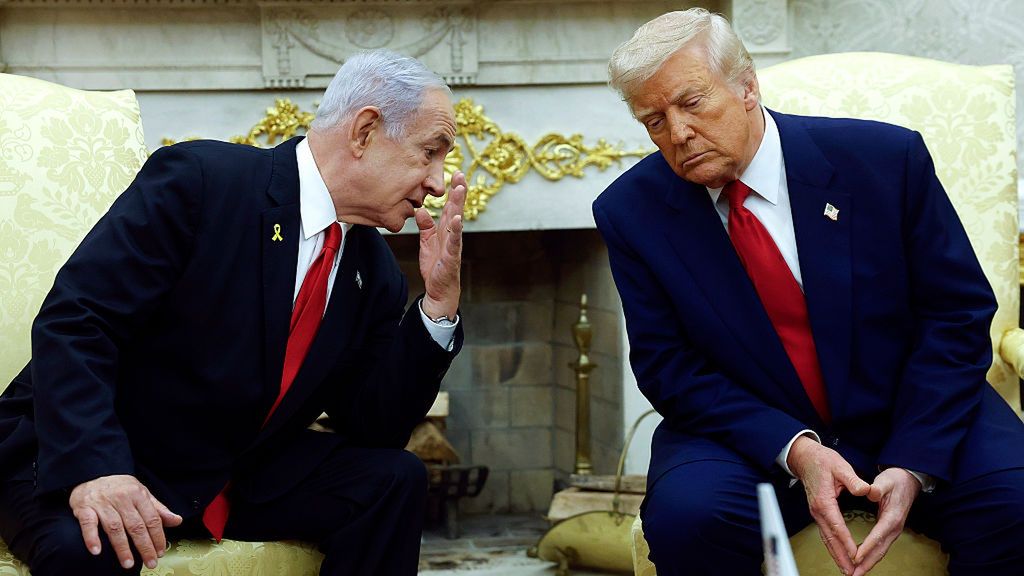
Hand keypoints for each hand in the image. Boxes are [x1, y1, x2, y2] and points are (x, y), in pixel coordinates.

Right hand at [69, 474, 181, 569]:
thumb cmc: (119, 488)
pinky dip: (92, 538)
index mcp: (138, 495)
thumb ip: (158, 509)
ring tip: (128, 563)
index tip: (161, 551)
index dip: (158, 537)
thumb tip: (177, 520)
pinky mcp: (84, 508)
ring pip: (115, 528)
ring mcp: (103, 503)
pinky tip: (97, 551)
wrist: (91, 475)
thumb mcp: (141, 493)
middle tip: (150, 562)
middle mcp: (122, 498)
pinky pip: (88, 524)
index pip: (152, 519)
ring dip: (122, 547)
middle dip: (144, 546)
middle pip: (136, 526)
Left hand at [416, 170, 465, 319]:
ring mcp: (453, 244)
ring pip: (457, 220)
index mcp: (446, 229)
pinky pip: (454, 241)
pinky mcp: (452, 256)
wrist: (438, 288)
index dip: (453, 190)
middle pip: (456, 208)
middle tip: (460, 173)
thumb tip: (420, 209)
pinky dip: (456, 229)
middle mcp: (452, 233)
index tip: (455, 172)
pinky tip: (457, 219)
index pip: (450, 206)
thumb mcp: (426, 241)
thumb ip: (425, 225)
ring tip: (461, 189)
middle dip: (459, 191)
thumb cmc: (435, 264)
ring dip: (459, 204)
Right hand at [788, 436, 870, 575]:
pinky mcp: (818, 512)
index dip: (847, 542)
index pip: (837, 526)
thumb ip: (853, 480)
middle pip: (830, 538)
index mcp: (824, 501)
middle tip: (851, 571)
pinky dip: (832, 546)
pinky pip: (825, 533)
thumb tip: (865, 490)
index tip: (856, 555)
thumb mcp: (840, 466)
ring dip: (836, 555)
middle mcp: (818, 510)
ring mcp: (816, 512)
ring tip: (846, 569)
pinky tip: (838, 554)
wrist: (805, 458)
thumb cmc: (822, 460)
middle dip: (841, 556)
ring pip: (826, 538)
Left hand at [852, 468, 919, 574]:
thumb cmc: (895, 480)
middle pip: (880, 550)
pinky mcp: (890, 531)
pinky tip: (861, 562)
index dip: (866, 547)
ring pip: (880, 551)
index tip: (855, 557)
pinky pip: (880, 547)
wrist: (908, 480)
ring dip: (868, 563)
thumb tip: (871, 492)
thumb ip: (877, 488)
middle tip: (852, 574)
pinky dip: (871, 557)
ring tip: (855, 573)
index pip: (877, 536)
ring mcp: (893, 531)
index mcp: (892, 517)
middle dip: (866, 563)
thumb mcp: (885, 481)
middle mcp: (894, 528)